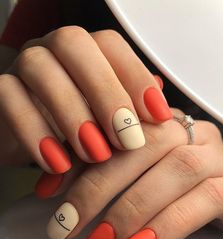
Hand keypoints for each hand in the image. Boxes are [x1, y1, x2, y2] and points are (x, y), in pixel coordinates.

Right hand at [0, 26, 170, 169]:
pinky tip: (58, 164)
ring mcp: (23, 66)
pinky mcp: (0, 91)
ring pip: (41, 70)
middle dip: (106, 94)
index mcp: (84, 52)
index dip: (137, 78)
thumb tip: (162, 113)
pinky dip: (36, 134)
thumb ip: (131, 113)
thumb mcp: (106, 124)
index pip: (111, 47)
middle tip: (127, 139)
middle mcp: (53, 51)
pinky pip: (10, 101)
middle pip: (76, 47)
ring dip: (73, 114)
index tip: (159, 117)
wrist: (30, 141)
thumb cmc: (74, 129)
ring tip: (96, 154)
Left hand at [44, 109, 222, 238]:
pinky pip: (206, 199)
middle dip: (100, 186)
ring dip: (131, 209)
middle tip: (68, 222)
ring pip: (177, 168)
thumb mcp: (129, 175)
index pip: (115, 127)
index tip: (50, 191)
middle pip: (144, 144)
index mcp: (158, 121)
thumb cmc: (169, 187)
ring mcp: (215, 156)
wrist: (221, 200)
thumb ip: (95, 171)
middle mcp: (188, 131)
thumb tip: (51, 188)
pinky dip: (167, 226)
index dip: (80, 157)